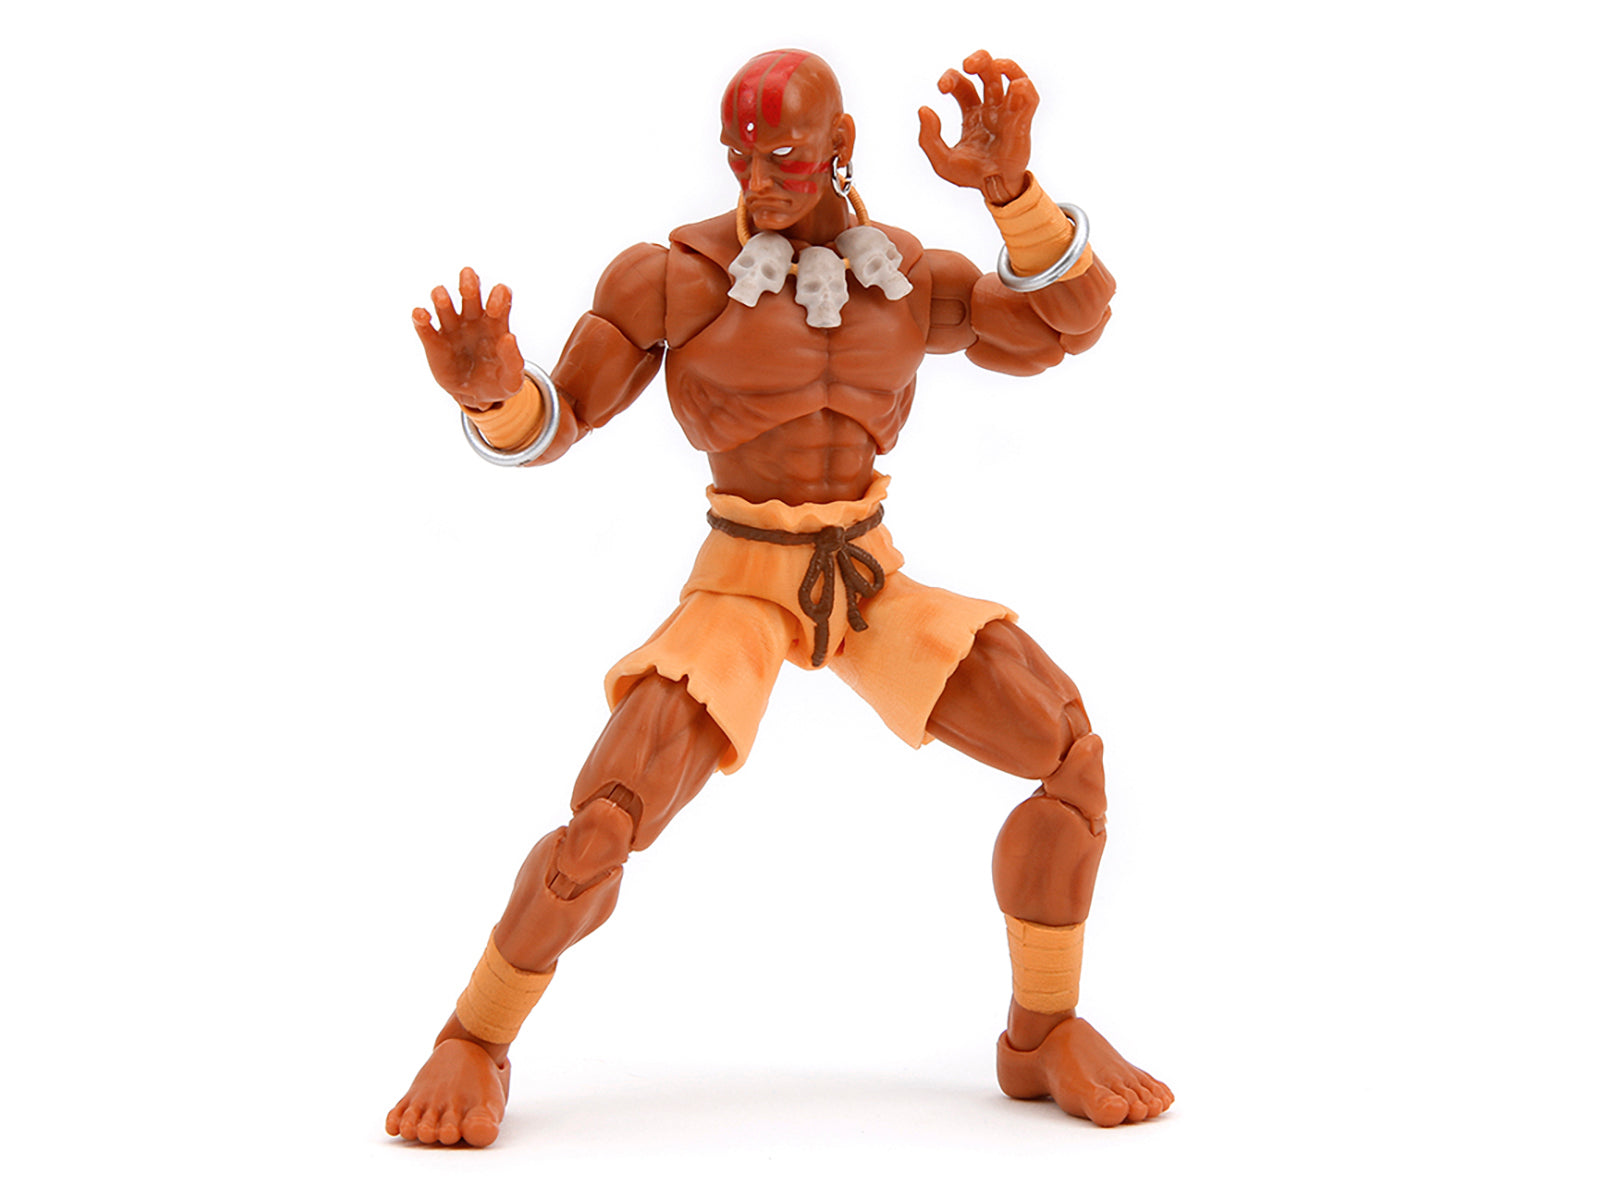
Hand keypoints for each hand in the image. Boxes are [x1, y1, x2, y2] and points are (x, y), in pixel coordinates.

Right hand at [413, 267, 524, 410]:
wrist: (477, 398)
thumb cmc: (498, 382)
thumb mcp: (512, 378)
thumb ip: (513, 359)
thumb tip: (508, 337)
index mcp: (496, 324)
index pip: (499, 300)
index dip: (498, 298)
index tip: (494, 309)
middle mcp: (473, 320)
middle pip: (470, 295)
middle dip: (469, 285)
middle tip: (468, 279)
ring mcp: (453, 329)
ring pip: (445, 306)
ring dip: (442, 298)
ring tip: (442, 298)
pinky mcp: (435, 342)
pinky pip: (425, 327)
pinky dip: (420, 318)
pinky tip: (421, 314)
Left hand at [916, 50, 1037, 205]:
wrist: (993, 189)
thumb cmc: (971, 175)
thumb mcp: (941, 160)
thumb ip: (928, 138)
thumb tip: (924, 109)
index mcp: (972, 113)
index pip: (963, 84)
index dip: (952, 78)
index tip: (942, 88)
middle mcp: (991, 108)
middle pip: (988, 72)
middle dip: (979, 60)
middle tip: (967, 64)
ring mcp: (1008, 112)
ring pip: (1013, 76)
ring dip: (1004, 64)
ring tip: (994, 65)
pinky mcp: (1023, 121)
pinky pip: (1030, 97)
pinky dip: (1023, 86)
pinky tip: (1012, 88)